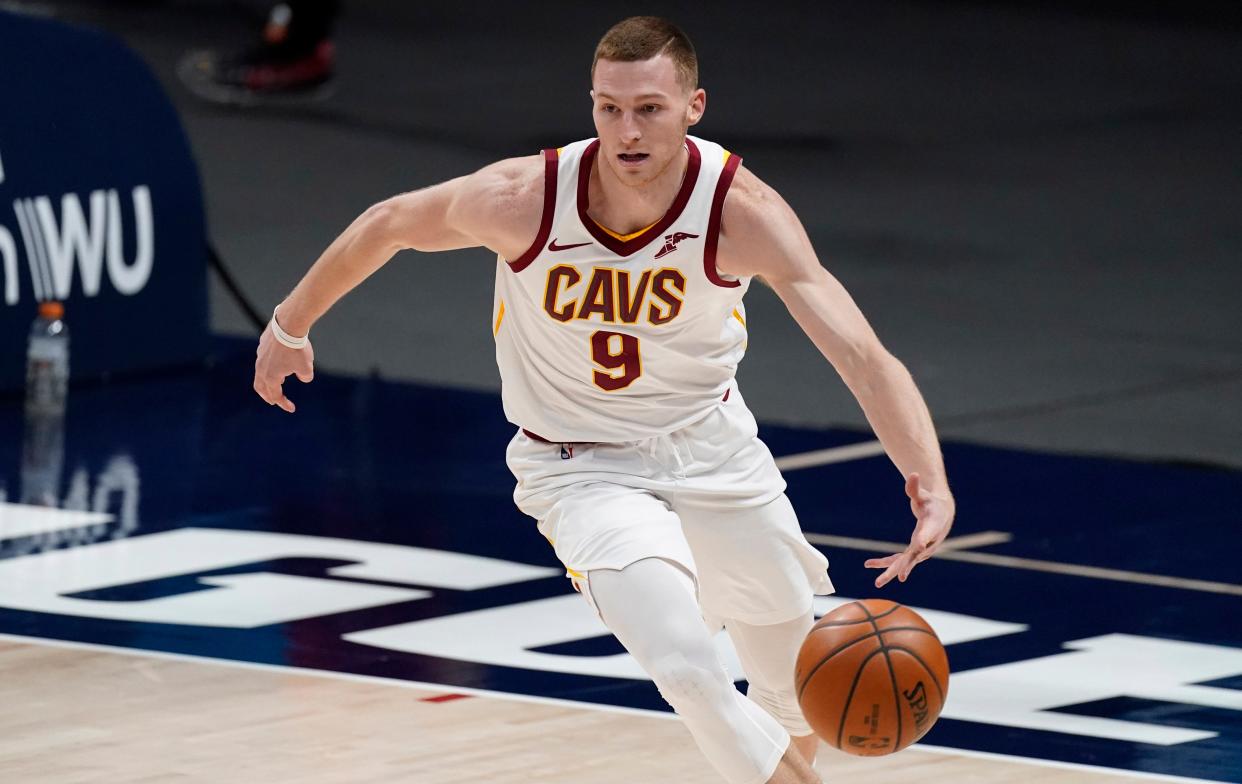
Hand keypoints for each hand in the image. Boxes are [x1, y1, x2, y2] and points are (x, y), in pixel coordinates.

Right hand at [253, 323, 314, 412]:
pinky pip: (264, 359)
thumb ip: (305, 377)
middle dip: (268, 396)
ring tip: (274, 383)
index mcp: (270, 378)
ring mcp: (260, 356)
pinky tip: (277, 363)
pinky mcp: (262, 345)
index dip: (283, 404)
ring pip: (260, 373)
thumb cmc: (297, 349)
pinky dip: (269, 366)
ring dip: (267, 381)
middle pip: (260, 387)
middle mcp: (261, 368)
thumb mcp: (307, 368)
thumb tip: (304, 378)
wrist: (288, 325)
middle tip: (274, 401)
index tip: (292, 408)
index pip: (275, 396)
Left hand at [865, 473, 954, 588]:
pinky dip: (884, 562)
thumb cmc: (932, 503)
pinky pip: (897, 559)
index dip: (922, 540)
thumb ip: (915, 487)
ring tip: (878, 583)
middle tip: (898, 578)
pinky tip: (869, 564)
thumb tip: (913, 473)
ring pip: (904, 562)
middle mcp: (926, 544)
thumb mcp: (924, 495)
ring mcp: (919, 550)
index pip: (926, 535)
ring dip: (890, 571)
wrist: (942, 514)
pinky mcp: (911, 551)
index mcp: (931, 528)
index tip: (918, 547)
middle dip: (905, 567)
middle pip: (914, 556)